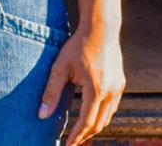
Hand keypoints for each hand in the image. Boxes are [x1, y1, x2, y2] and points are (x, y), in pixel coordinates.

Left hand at [39, 27, 125, 144]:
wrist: (101, 28)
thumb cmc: (78, 46)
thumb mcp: (60, 67)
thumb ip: (51, 92)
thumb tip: (41, 115)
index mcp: (96, 89)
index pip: (86, 122)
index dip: (76, 137)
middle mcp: (111, 91)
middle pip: (99, 124)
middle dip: (85, 136)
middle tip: (72, 143)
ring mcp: (118, 87)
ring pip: (108, 117)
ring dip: (94, 127)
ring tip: (80, 133)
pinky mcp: (120, 82)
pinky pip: (112, 106)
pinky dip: (102, 115)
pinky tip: (91, 115)